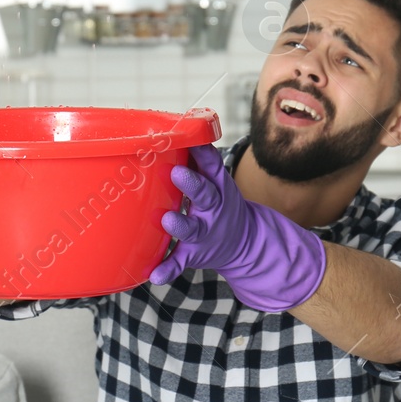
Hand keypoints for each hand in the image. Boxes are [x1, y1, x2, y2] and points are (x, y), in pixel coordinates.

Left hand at [149, 144, 326, 312]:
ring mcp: (204, 231)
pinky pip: (181, 261)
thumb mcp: (216, 177)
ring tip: (167, 221)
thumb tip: (178, 125)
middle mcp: (213, 208)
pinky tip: (155, 275)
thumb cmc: (218, 201)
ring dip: (180, 224)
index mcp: (217, 185)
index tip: (191, 141)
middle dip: (192, 184)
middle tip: (177, 174)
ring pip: (192, 228)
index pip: (212, 165)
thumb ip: (198, 156)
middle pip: (205, 194)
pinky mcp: (195, 253)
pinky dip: (169, 269)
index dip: (202, 154)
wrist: (245, 241)